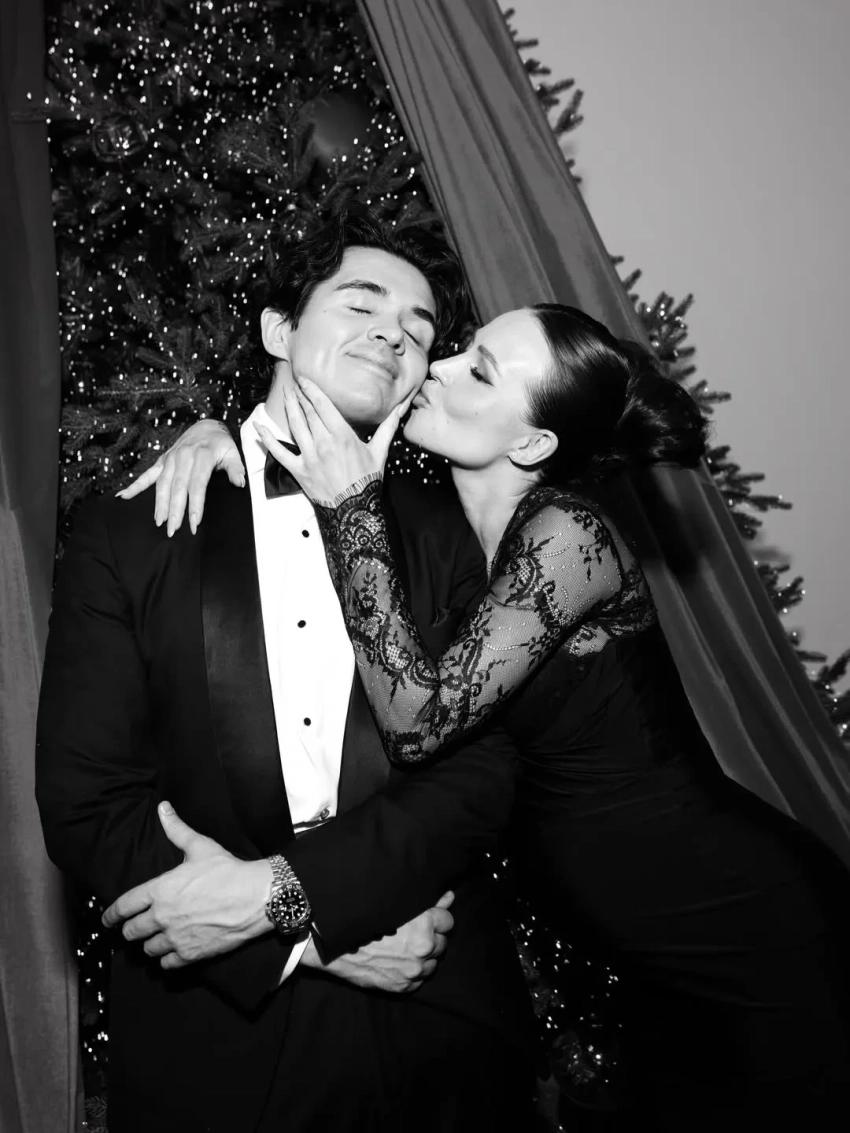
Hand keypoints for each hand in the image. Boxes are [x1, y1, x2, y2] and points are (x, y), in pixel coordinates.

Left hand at [101, 802, 272, 969]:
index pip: (123, 907)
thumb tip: (163, 808)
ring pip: (147, 950)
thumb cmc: (228, 870)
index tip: (106, 920)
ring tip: (156, 939)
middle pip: (131, 933)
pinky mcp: (191, 954)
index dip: (110, 915)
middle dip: (131, 930)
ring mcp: (176, 938)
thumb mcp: (200, 846)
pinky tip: (172, 953)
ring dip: (149, 945)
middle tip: (136, 927)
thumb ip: (177, 829)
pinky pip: (166, 965)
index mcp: (159, 891)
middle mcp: (162, 917)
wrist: (256, 897)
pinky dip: (166, 960)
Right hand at [116, 419, 244, 536]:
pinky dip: (135, 486)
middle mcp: (183, 457)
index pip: (197, 485)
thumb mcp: (233, 452)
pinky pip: (147, 474)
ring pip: (162, 483)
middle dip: (174, 510)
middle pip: (177, 487)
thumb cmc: (220, 443)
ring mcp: (170, 459)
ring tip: (159, 522)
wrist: (206, 426)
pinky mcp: (162, 460)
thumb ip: (236, 467)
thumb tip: (239, 483)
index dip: (195, 505)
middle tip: (173, 530)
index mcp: (201, 456)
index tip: (194, 523)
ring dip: (159, 504)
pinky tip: (123, 497)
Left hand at [257, 377, 411, 505]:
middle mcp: (323, 442)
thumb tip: (401, 408)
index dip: (311, 389)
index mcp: (341, 435)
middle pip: (307, 412)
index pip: (322, 405)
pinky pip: (278, 452)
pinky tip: (257, 427)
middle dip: (299, 395)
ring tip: (285, 394)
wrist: (354, 510)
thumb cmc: (367, 481)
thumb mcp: (379, 452)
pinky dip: (266, 439)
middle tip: (293, 383)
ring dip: (288, 407)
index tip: (304, 379)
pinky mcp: (298, 470)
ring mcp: (308, 456)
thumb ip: (387, 427)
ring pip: (294, 425)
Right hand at [299, 891, 453, 992]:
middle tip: (412, 935)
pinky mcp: (403, 986)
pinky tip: (398, 963)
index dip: (437, 919)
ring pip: (432, 964)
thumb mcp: (397, 903)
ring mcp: (414, 970)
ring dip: (424, 957)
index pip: (448, 921)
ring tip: (404, 950)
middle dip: (431, 938)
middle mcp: (423, 948)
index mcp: (424, 924)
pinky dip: (412, 973)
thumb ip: (428, 902)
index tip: (426, 919)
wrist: (336, 945)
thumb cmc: (365, 918)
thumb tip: (449, 897)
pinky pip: (418, 981)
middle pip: (442, 943)